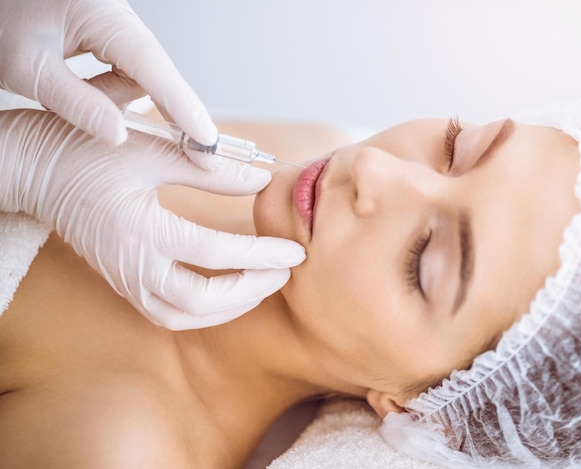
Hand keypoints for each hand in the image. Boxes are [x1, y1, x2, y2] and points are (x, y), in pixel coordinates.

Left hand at [0, 0, 216, 156]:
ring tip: (65, 96)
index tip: (207, 141)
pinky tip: (79, 95)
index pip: (153, 66)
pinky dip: (109, 93)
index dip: (183, 107)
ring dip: (114, 100)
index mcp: (101, 15)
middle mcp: (119, 18)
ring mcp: (118, 27)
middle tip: (192, 155)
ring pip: (139, 78)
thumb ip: (75, 102)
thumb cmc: (3, 14)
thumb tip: (120, 135)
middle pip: (156, 73)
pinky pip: (126, 73)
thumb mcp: (26, 64)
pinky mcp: (111, 37)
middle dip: (168, 113)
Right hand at [0, 108, 305, 329]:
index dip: (260, 254)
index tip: (295, 249)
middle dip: (250, 291)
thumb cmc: (88, 151)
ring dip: (228, 307)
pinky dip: (203, 309)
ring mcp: (124, 278)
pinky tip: (226, 290)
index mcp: (140, 230)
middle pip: (200, 301)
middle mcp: (132, 265)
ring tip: (262, 284)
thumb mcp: (151, 150)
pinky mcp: (123, 280)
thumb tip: (262, 180)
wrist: (35, 169)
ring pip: (182, 316)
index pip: (214, 253)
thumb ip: (210, 168)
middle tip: (285, 272)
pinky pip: (167, 311)